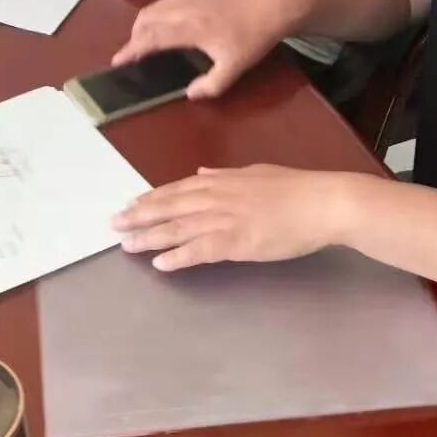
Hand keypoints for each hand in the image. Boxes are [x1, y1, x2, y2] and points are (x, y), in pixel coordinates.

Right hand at [111, 0, 283, 98]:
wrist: (270, 7)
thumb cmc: (252, 38)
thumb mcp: (234, 68)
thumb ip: (211, 85)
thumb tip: (190, 94)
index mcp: (189, 29)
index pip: (151, 38)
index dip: (132, 50)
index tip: (118, 60)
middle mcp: (184, 11)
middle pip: (146, 19)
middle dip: (133, 37)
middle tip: (130, 54)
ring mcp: (190, 0)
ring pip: (154, 7)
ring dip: (143, 23)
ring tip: (142, 41)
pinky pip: (166, 2)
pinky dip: (155, 13)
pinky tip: (162, 25)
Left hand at [113, 164, 350, 271]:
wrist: (322, 202)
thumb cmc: (296, 188)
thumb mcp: (256, 172)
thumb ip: (226, 175)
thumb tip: (202, 173)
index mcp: (222, 180)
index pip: (177, 189)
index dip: (151, 198)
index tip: (130, 205)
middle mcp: (217, 197)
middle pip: (169, 207)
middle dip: (139, 216)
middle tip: (113, 225)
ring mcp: (225, 219)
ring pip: (178, 228)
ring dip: (149, 237)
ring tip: (126, 245)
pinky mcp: (236, 242)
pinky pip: (200, 250)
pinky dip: (178, 257)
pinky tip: (160, 264)